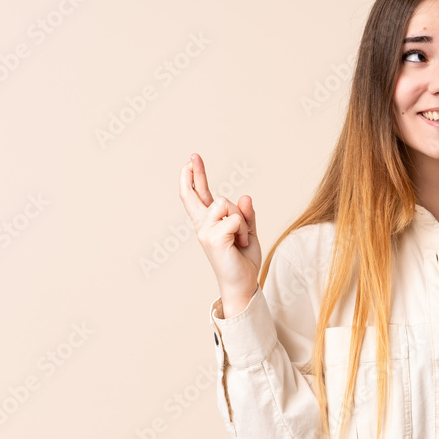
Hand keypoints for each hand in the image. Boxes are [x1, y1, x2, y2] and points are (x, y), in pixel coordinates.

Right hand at [179, 153, 260, 313]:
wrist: (243, 283)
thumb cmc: (242, 259)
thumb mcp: (248, 232)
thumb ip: (246, 214)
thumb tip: (245, 197)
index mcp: (209, 223)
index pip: (198, 196)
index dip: (194, 178)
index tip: (191, 161)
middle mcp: (203, 225)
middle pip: (196, 194)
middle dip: (196, 173)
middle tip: (193, 155)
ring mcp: (205, 231)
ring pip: (226, 204)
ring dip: (241, 220)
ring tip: (241, 239)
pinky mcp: (212, 238)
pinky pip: (235, 219)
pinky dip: (244, 230)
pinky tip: (241, 244)